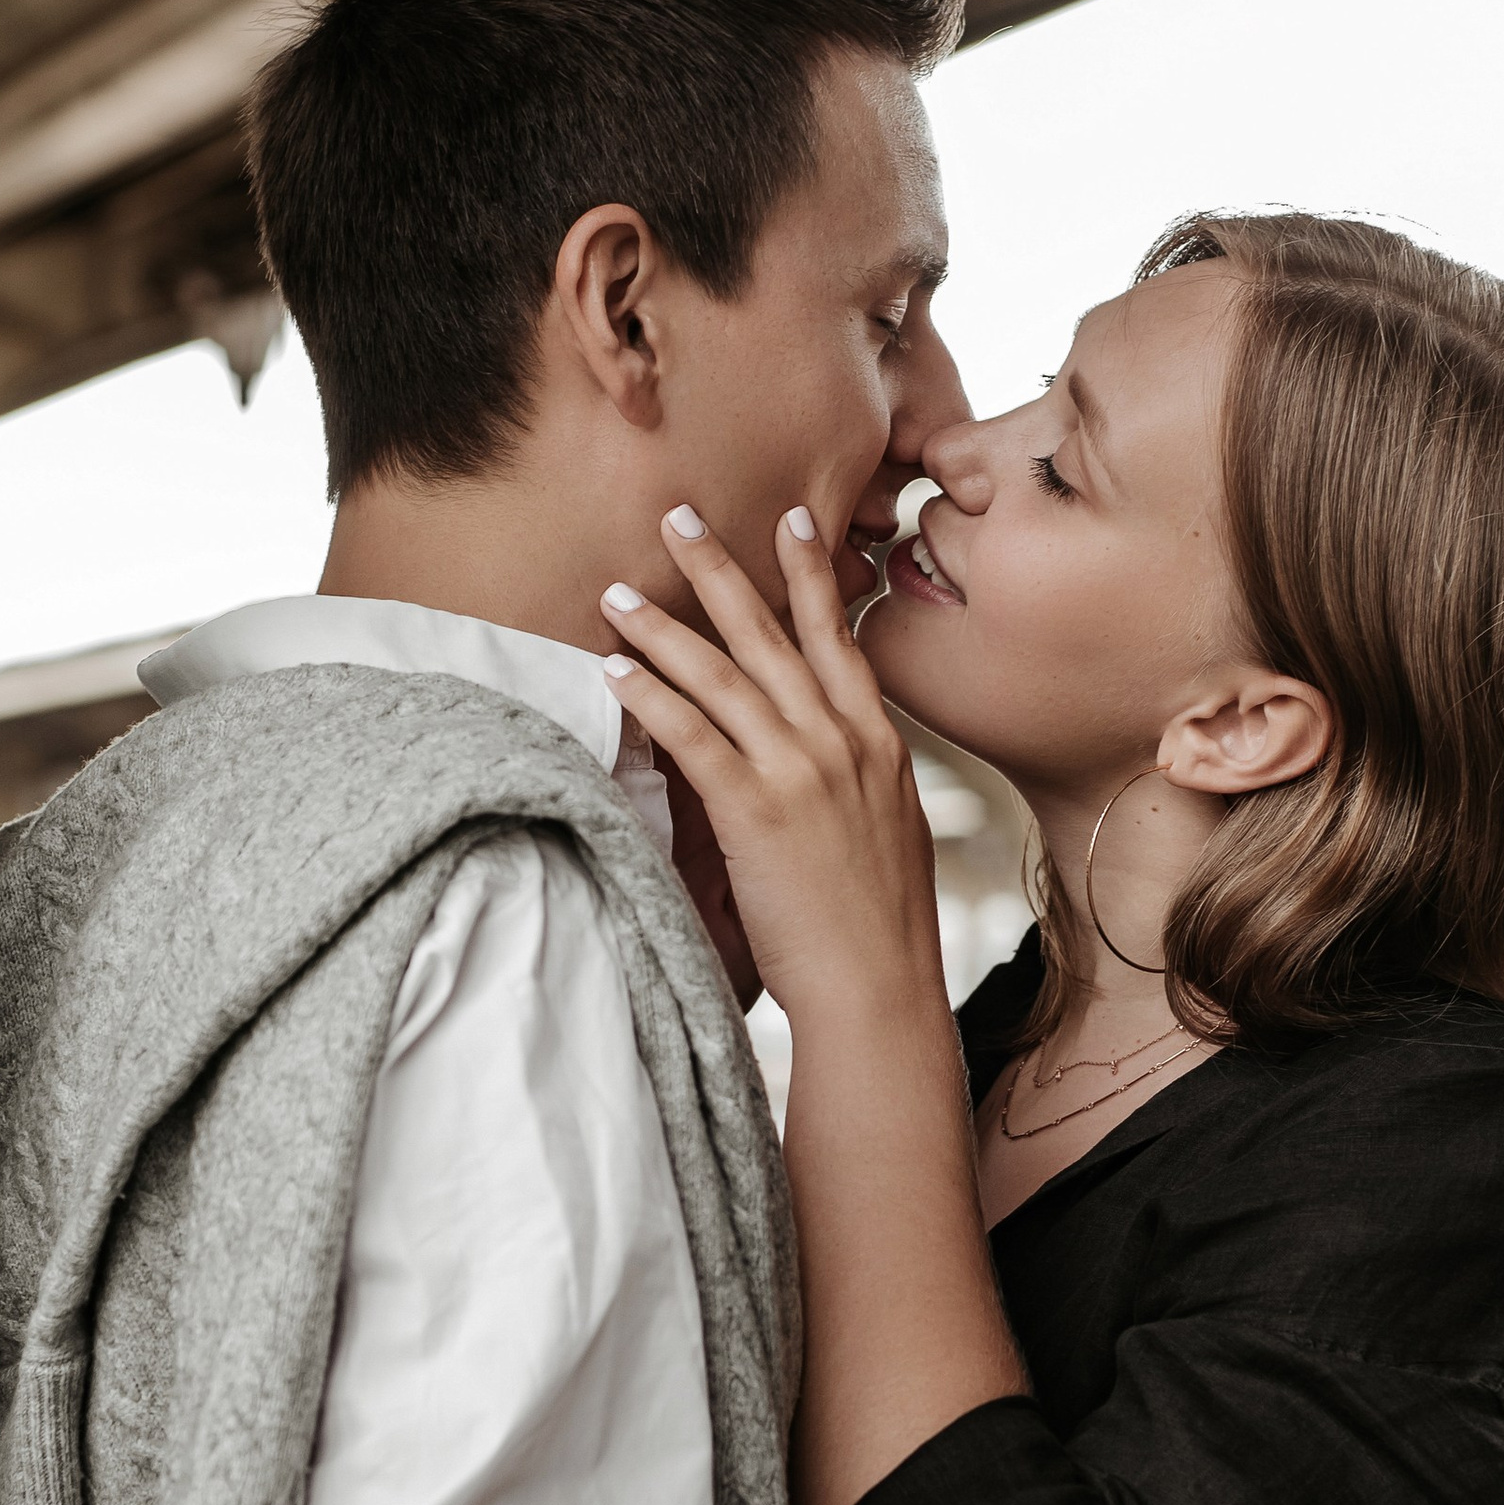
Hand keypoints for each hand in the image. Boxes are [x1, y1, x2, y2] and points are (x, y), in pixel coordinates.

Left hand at [602, 506, 941, 1025]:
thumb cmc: (878, 927)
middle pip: (773, 635)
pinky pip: (694, 735)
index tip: (787, 520)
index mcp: (879, 743)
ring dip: (666, 625)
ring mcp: (802, 771)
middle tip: (680, 515)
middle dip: (723, 569)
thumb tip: (821, 757)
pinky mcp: (757, 810)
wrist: (879, 988)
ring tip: (620, 590)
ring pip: (725, 675)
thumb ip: (855, 778)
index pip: (837, 638)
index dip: (808, 575)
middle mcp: (843, 742)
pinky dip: (653, 695)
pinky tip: (617, 669)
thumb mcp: (886, 831)